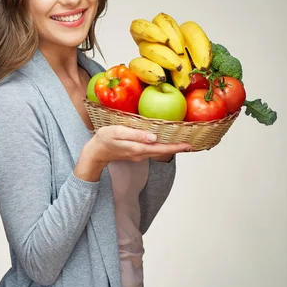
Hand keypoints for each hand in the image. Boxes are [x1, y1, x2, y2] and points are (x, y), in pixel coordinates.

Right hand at [74, 125, 190, 181]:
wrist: (95, 152)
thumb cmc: (104, 139)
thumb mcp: (118, 132)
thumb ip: (136, 134)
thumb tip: (154, 137)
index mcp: (138, 148)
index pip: (162, 148)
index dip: (176, 147)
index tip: (189, 145)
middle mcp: (141, 153)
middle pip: (163, 151)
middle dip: (177, 148)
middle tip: (191, 144)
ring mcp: (138, 155)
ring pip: (158, 151)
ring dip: (170, 148)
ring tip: (182, 143)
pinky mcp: (136, 153)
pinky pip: (152, 150)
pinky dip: (161, 147)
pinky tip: (164, 142)